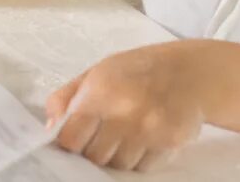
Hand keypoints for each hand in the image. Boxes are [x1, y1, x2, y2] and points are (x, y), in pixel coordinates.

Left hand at [45, 42, 203, 171]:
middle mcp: (125, 112)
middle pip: (94, 157)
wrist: (189, 72)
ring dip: (117, 155)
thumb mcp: (96, 72)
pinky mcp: (170, 144)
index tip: (74, 138)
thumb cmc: (136, 71)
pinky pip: (143, 168)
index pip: (70, 138)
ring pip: (118, 165)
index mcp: (101, 91)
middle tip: (103, 133)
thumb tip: (49, 128)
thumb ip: (67, 98)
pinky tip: (145, 137)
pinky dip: (140, 158)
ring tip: (126, 132)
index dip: (69, 142)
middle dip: (94, 149)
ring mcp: (150, 131)